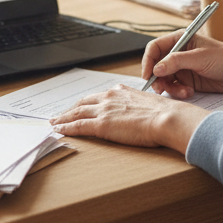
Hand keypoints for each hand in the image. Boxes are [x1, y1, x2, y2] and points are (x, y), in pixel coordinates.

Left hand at [49, 84, 207, 153]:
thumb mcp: (147, 103)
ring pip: (76, 113)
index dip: (84, 104)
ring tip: (54, 123)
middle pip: (82, 103)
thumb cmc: (164, 114)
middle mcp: (109, 98)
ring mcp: (104, 110)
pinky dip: (65, 128)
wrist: (168, 118)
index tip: (78, 108)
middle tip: (59, 115)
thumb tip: (136, 113)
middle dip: (69, 110)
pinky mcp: (102, 125)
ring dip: (62, 118)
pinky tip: (58, 130)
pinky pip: (78, 126)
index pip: (96, 97)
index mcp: (120, 91)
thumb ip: (136, 105)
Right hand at [142, 32, 222, 98]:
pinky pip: (175, 88)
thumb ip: (176, 62)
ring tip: (183, 92)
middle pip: (157, 65)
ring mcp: (183, 68)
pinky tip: (189, 92)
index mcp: (180, 39)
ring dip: (170, 87)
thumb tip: (156, 68)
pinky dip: (178, 92)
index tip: (148, 75)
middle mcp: (179, 53)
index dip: (148, 61)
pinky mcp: (189, 81)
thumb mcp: (200, 58)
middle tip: (160, 89)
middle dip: (158, 78)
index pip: (155, 48)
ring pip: (165, 79)